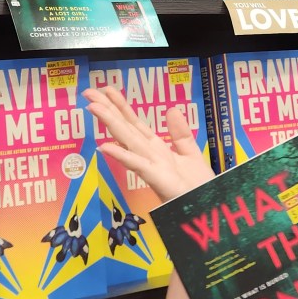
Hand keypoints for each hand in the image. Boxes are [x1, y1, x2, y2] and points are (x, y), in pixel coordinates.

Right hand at [83, 85, 214, 202]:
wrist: (209, 210)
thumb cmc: (198, 188)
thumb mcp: (191, 155)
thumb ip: (180, 134)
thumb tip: (171, 109)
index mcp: (156, 149)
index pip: (134, 123)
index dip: (121, 106)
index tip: (106, 89)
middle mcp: (150, 156)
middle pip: (126, 128)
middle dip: (108, 110)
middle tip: (88, 92)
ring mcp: (152, 168)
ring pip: (129, 142)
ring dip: (111, 124)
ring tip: (94, 108)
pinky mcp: (159, 181)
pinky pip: (139, 166)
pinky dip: (123, 156)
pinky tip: (105, 147)